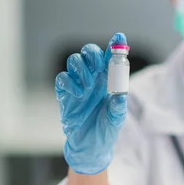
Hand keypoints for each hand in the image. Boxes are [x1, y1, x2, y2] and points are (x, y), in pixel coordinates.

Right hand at [55, 33, 127, 174]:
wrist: (90, 146)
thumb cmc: (105, 130)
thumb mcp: (116, 119)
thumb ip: (118, 107)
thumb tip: (120, 96)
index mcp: (109, 80)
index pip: (111, 57)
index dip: (115, 45)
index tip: (120, 37)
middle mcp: (93, 78)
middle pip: (89, 52)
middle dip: (93, 53)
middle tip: (97, 66)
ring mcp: (78, 84)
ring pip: (74, 61)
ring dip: (81, 68)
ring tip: (88, 86)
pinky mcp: (65, 94)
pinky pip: (63, 78)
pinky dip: (70, 82)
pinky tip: (78, 94)